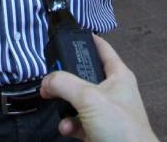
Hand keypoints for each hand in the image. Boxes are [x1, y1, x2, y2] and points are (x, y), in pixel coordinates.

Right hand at [40, 36, 157, 141]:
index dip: (87, 39)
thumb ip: (64, 83)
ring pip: (78, 101)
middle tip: (51, 80)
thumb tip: (46, 81)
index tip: (70, 34)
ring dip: (64, 107)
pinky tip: (66, 128)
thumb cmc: (120, 126)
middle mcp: (112, 91)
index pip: (102, 48)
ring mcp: (105, 112)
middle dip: (66, 80)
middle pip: (84, 76)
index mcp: (118, 75)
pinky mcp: (98, 131)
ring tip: (58, 110)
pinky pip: (78, 122)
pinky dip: (69, 124)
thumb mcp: (88, 97)